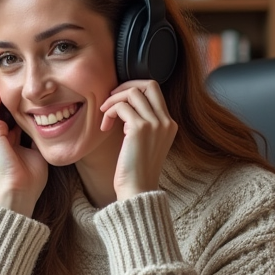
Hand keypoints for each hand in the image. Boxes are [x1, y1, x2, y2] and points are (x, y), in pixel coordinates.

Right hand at [0, 77, 47, 216]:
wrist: (21, 192)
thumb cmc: (30, 178)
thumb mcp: (38, 151)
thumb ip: (38, 137)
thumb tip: (48, 125)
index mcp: (7, 138)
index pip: (2, 112)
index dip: (8, 99)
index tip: (19, 87)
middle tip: (4, 78)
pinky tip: (2, 90)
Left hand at [99, 80, 177, 200]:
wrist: (138, 190)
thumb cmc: (137, 171)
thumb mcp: (146, 144)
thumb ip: (144, 124)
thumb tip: (125, 106)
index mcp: (169, 124)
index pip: (155, 91)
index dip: (134, 89)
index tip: (119, 99)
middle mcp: (165, 121)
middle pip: (148, 84)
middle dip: (125, 86)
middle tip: (110, 99)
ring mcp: (155, 124)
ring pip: (132, 93)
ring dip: (113, 101)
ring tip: (104, 116)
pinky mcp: (140, 128)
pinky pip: (121, 106)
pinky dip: (109, 112)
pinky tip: (104, 127)